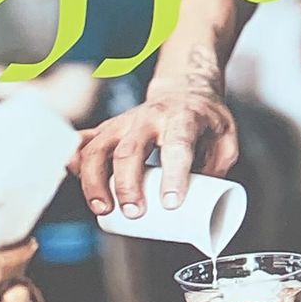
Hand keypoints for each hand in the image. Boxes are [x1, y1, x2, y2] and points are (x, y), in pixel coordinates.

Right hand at [71, 92, 238, 215]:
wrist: (184, 88)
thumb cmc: (205, 119)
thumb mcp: (227, 138)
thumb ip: (218, 170)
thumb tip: (203, 206)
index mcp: (183, 117)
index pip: (177, 145)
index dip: (173, 175)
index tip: (170, 204)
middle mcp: (149, 117)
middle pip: (130, 149)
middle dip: (127, 185)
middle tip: (134, 213)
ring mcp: (124, 122)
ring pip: (98, 147)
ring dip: (95, 181)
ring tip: (103, 209)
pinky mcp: (108, 128)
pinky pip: (83, 141)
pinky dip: (73, 160)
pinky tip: (74, 177)